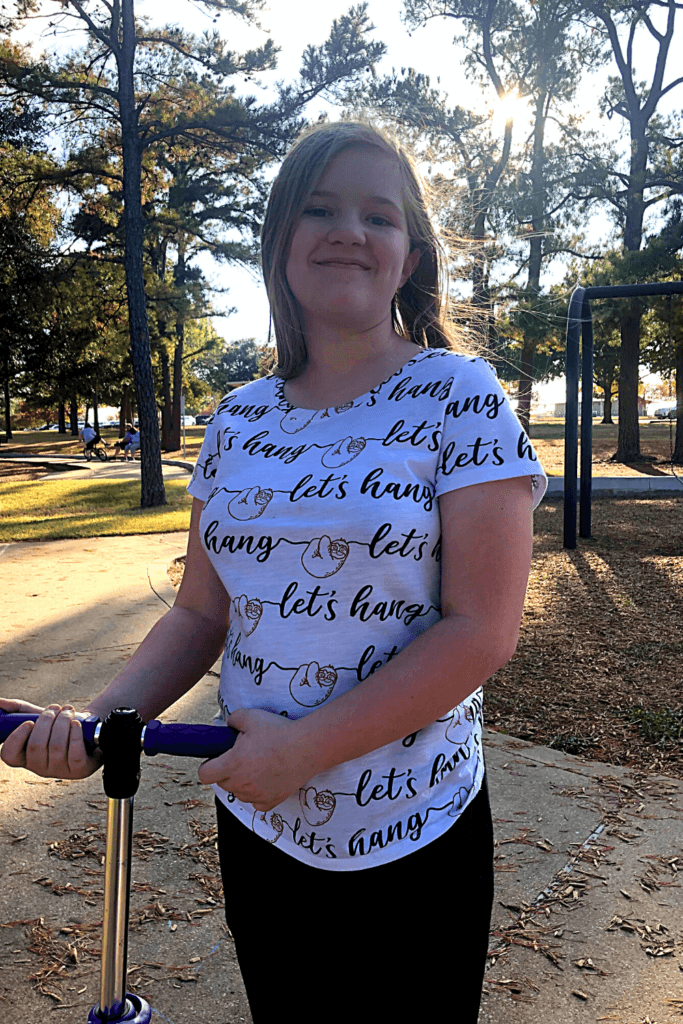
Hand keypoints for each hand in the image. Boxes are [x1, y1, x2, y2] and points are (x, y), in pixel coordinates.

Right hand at [0, 699, 102, 779]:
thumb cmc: (59, 725)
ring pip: (56, 746)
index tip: (29, 722)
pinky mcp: (80, 770)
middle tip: (55, 708)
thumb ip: (18, 710)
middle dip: (47, 720)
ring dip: (63, 722)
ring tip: (68, 711)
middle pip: (35, 746)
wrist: (89, 730)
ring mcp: (60, 771)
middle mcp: (40, 767)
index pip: (9, 755)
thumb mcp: (38, 716)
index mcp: (25, 756)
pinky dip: (75, 733)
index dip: (16, 738)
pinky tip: (77, 723)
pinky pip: (75, 752)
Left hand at [197, 709, 315, 811]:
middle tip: (242, 757)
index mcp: (232, 765)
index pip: (204, 775)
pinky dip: (258, 794)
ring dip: (242, 783)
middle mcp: (241, 784)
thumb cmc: (278, 731)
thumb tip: (227, 725)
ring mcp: (255, 796)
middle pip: (222, 783)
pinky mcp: (270, 802)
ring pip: (239, 793)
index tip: (217, 758)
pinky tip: (267, 779)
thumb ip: (233, 720)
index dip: (208, 765)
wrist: (307, 748)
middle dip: (227, 771)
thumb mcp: (251, 716)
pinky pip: (256, 803)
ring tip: (258, 766)